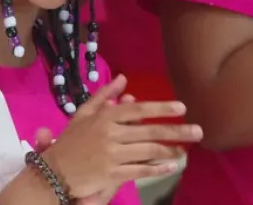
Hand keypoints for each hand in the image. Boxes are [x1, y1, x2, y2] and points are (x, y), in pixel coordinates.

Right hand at [42, 75, 200, 198]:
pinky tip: (171, 167)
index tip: (181, 108)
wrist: (54, 171)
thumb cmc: (70, 141)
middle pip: (148, 131)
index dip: (161, 108)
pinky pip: (140, 170)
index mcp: (104, 117)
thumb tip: (123, 79)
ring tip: (185, 150)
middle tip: (197, 131)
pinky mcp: (112, 174)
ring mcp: (112, 155)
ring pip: (148, 151)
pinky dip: (157, 169)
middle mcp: (110, 134)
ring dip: (170, 150)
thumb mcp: (82, 114)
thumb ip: (104, 96)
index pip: (138, 109)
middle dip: (176, 131)